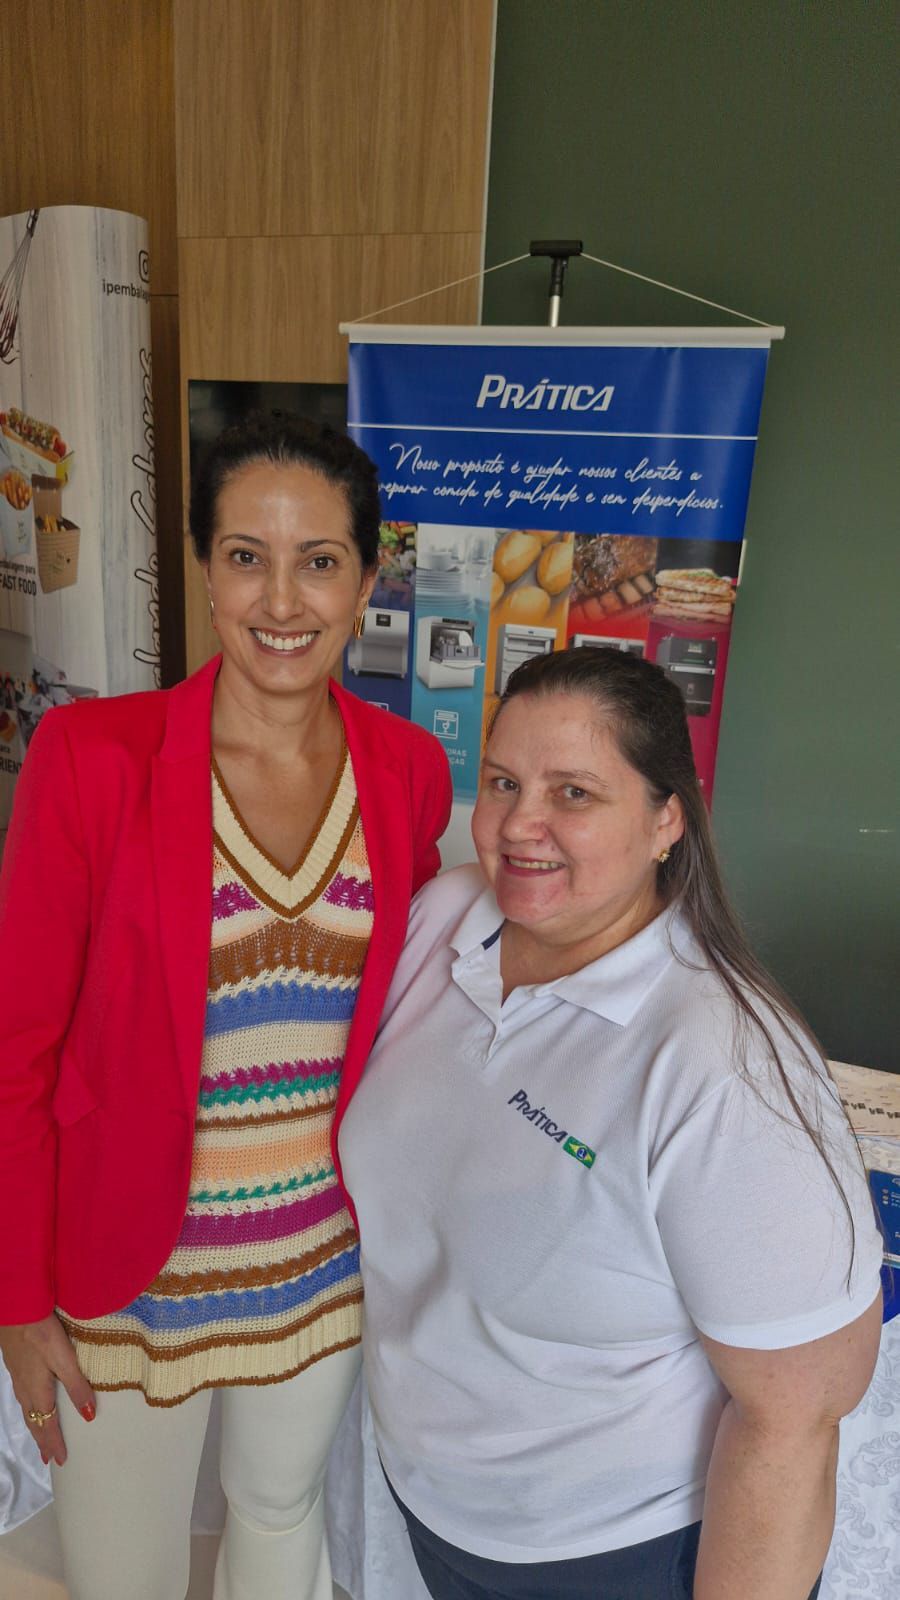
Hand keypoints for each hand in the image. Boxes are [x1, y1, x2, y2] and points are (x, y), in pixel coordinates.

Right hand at [0, 1314, 95, 1465]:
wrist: (17, 1309)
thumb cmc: (42, 1333)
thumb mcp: (64, 1359)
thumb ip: (76, 1386)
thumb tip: (88, 1417)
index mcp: (38, 1390)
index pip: (47, 1424)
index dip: (54, 1442)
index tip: (60, 1460)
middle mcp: (25, 1388)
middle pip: (33, 1421)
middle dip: (42, 1440)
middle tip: (47, 1458)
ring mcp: (18, 1376)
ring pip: (26, 1409)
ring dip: (34, 1425)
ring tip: (39, 1436)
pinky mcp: (15, 1364)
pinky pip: (22, 1396)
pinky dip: (28, 1408)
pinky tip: (30, 1401)